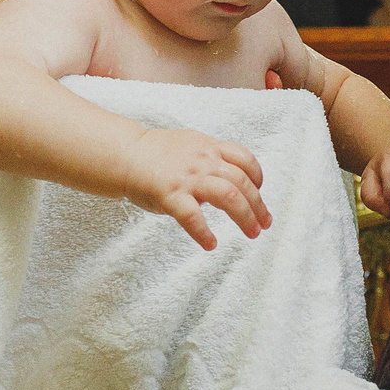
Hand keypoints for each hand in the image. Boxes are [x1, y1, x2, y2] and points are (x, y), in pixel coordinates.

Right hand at [128, 128, 268, 250]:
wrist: (125, 154)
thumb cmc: (156, 154)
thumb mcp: (189, 145)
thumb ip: (208, 158)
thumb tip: (226, 177)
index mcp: (208, 148)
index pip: (244, 158)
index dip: (257, 175)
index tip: (259, 190)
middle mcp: (203, 161)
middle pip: (241, 181)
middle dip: (257, 205)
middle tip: (264, 223)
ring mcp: (188, 178)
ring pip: (228, 195)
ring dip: (245, 216)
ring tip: (252, 234)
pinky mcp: (171, 195)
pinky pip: (192, 216)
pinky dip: (204, 233)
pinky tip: (211, 244)